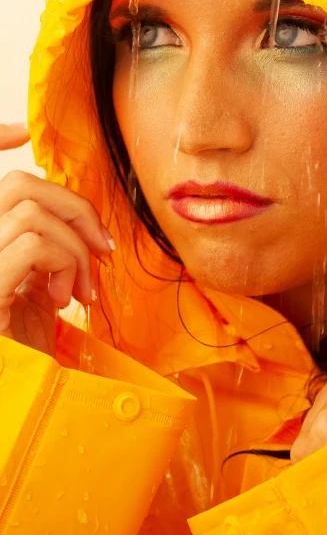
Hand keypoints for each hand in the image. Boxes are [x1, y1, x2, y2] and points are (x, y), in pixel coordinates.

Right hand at [0, 123, 113, 355]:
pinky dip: (65, 262)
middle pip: (20, 185)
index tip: (20, 132)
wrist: (18, 402)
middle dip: (75, 209)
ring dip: (75, 246)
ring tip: (79, 290)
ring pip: (30, 207)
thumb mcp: (36, 294)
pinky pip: (32, 242)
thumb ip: (42, 254)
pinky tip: (64, 300)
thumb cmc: (26, 353)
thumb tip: (75, 222)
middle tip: (100, 252)